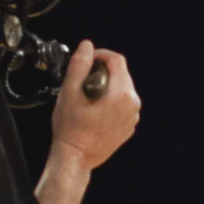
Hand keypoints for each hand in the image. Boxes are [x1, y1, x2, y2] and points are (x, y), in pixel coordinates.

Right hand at [51, 42, 140, 169]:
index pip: (117, 60)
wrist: (76, 156)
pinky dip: (110, 100)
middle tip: (83, 78)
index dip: (100, 54)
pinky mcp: (128, 126)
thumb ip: (80, 65)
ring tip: (87, 95)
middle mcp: (133, 105)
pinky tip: (94, 108)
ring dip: (107, 85)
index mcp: (123, 94)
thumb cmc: (71, 128)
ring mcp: (132, 117)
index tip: (87, 59)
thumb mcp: (70, 91)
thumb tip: (87, 46)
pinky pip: (123, 104)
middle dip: (103, 70)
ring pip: (122, 89)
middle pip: (122, 74)